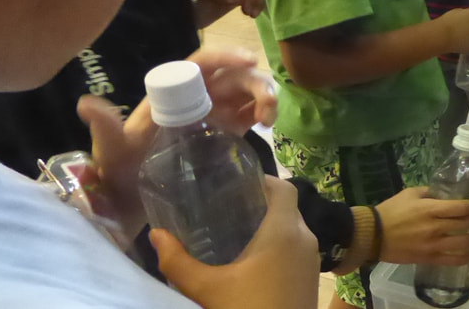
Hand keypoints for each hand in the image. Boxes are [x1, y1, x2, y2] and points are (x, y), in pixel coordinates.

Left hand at [77, 48, 277, 237]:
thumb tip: (86, 103)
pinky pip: (250, 114)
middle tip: (267, 105)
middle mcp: (196, 97)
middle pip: (233, 76)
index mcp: (173, 93)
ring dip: (264, 97)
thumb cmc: (120, 170)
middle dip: (255, 83)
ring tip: (268, 119)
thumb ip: (104, 126)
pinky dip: (264, 113)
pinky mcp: (226, 132)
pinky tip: (266, 126)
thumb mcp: (112, 148)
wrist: (129, 201)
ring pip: (246, 92)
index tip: (250, 61)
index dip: (227, 56)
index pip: (204, 63)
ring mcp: (214, 114)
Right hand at [151, 176, 317, 308]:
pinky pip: (297, 249)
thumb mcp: (207, 289)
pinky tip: (252, 260)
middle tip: (227, 207)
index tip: (236, 184)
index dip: (263, 180)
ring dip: (270, 226)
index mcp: (285, 231)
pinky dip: (279, 245)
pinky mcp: (311, 277)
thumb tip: (156, 234)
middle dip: (260, 204)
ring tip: (236, 232)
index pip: (284, 188)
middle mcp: (305, 238)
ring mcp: (312, 259)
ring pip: (293, 229)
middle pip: (286, 208)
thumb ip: (178, 262)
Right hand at [376, 187, 468, 265]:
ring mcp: (433, 245)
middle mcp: (435, 228)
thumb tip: (444, 195)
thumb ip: (430, 193)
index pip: (461, 208)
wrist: (373, 236)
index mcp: (430, 209)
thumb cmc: (391, 211)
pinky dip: (467, 257)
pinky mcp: (429, 259)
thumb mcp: (410, 193)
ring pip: (464, 244)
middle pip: (466, 224)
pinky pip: (453, 260)